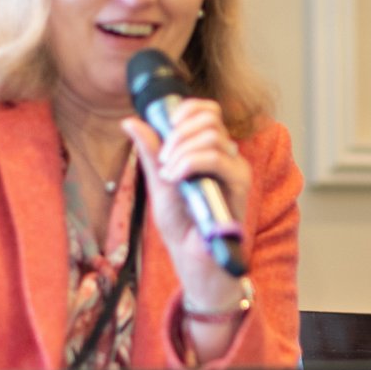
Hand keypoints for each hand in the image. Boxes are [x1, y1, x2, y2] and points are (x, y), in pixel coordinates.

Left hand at [122, 97, 250, 303]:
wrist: (194, 260)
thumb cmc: (183, 226)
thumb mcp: (159, 183)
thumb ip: (150, 153)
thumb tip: (130, 121)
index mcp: (211, 151)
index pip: (209, 112)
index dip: (188, 109)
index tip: (166, 125)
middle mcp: (227, 156)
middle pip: (210, 118)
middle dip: (178, 133)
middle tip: (162, 159)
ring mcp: (236, 169)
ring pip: (211, 136)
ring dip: (181, 150)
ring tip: (167, 175)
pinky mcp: (240, 184)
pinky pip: (216, 158)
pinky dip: (190, 163)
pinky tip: (176, 178)